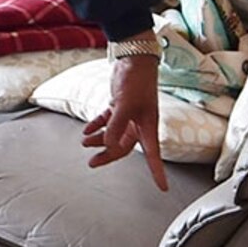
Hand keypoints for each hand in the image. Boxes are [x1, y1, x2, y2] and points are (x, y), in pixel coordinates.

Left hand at [81, 53, 167, 190]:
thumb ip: (116, 125)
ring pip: (113, 135)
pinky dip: (97, 126)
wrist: (134, 59)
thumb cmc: (136, 80)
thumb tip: (108, 144)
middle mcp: (139, 124)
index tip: (163, 188)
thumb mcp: (125, 103)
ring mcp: (129, 115)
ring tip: (84, 142)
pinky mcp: (119, 106)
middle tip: (92, 162)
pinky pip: (108, 121)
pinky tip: (87, 129)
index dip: (157, 172)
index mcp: (147, 126)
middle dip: (108, 155)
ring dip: (98, 140)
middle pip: (123, 147)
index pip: (153, 155)